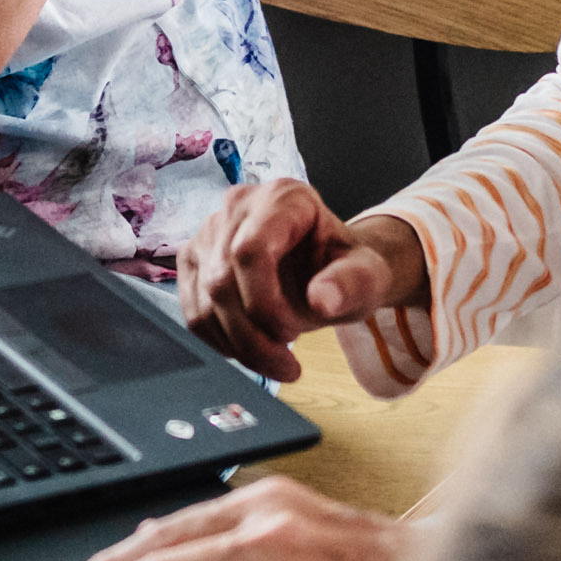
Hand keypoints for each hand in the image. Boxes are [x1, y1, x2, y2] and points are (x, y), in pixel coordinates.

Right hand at [176, 181, 430, 381]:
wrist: (329, 272)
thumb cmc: (348, 269)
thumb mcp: (367, 276)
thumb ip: (350, 285)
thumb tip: (321, 300)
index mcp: (284, 197)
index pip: (250, 251)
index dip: (263, 302)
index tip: (292, 337)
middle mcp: (238, 205)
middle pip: (221, 280)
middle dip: (252, 335)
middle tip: (287, 363)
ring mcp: (209, 231)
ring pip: (204, 301)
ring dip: (238, 345)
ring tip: (276, 361)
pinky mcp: (194, 260)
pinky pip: (193, 312)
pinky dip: (220, 342)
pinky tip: (251, 349)